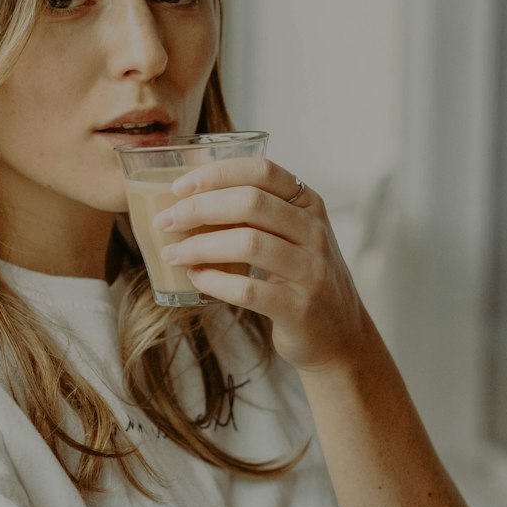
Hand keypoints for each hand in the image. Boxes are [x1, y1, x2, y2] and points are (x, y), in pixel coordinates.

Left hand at [152, 156, 368, 372]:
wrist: (340, 335)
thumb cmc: (301, 277)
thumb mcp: (293, 235)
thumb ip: (258, 213)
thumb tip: (189, 194)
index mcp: (309, 204)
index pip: (262, 171)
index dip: (217, 173)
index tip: (179, 186)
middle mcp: (314, 232)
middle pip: (250, 203)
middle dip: (198, 208)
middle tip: (165, 221)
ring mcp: (310, 270)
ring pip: (248, 243)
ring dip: (199, 246)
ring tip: (171, 253)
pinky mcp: (298, 307)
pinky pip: (248, 289)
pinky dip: (215, 281)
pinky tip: (196, 278)